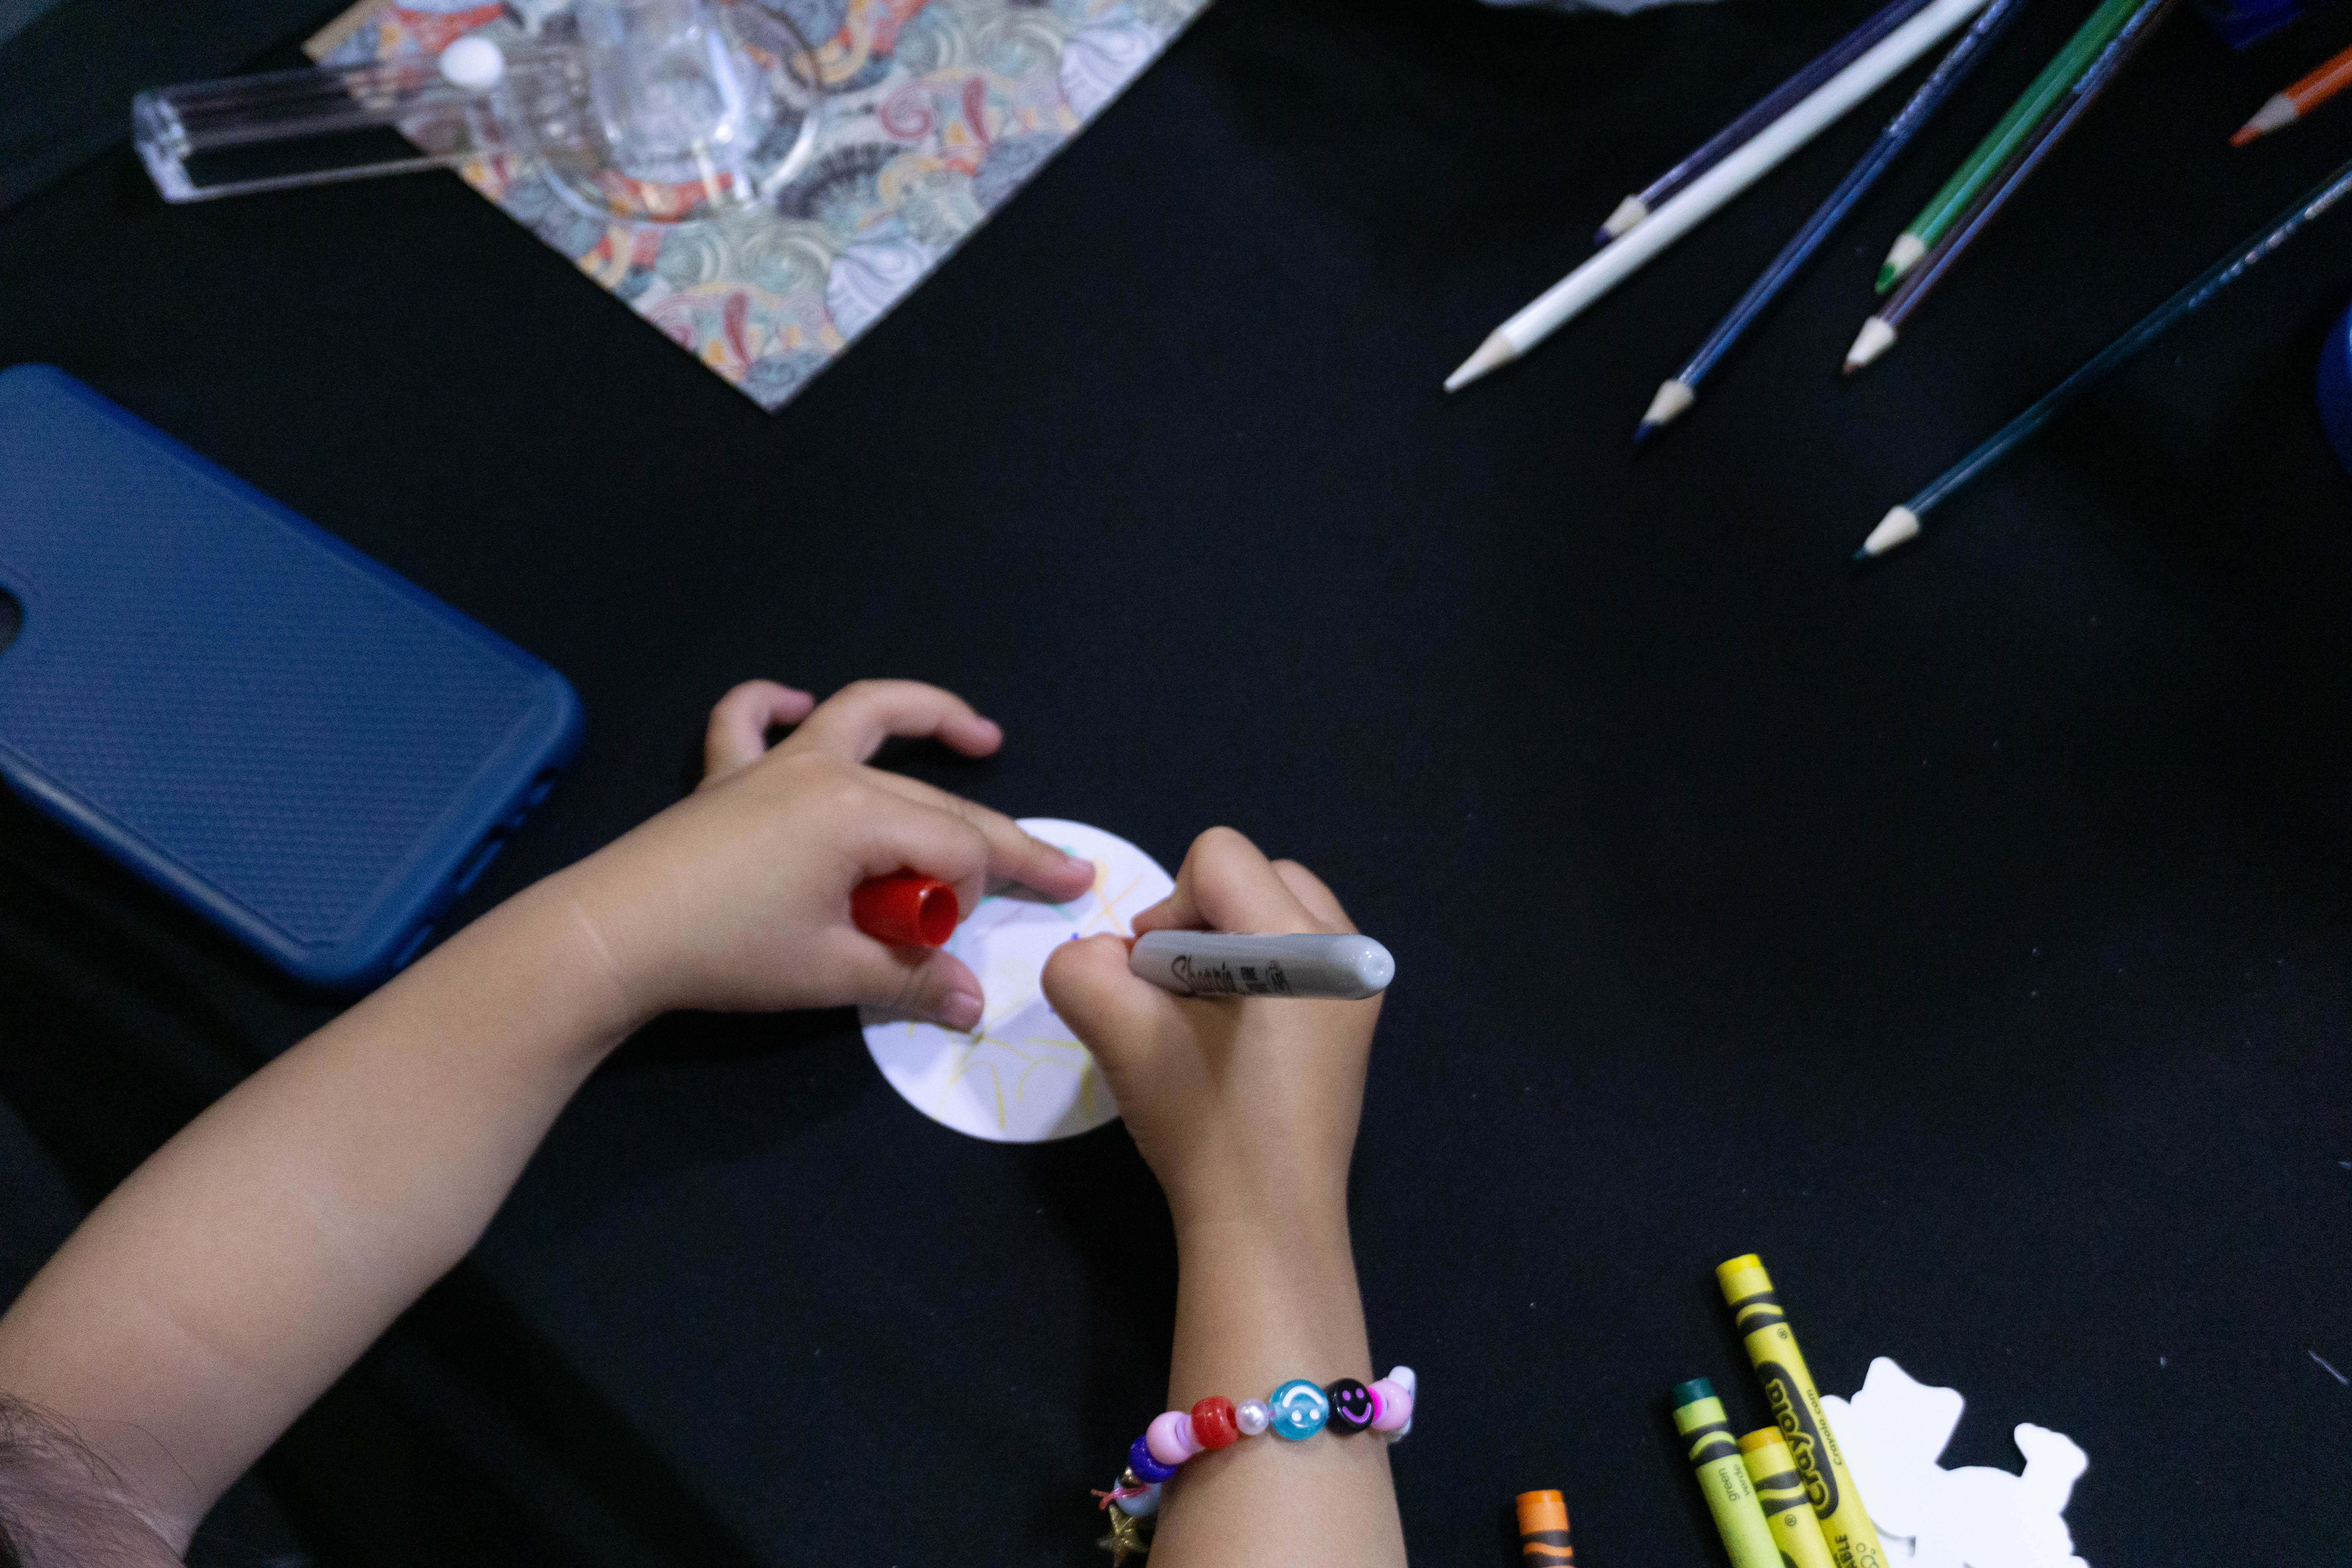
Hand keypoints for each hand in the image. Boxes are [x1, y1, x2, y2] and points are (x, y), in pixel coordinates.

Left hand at [554, 679, 1095, 1026]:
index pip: (954, 849)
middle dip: (1000, 842)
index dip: (972, 901)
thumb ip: (911, 979)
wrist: (611, 938)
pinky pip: (748, 720)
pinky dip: (774, 704)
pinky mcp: (724, 779)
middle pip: (931, 800)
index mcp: (860, 814)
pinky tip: (796, 704)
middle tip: (1061, 870)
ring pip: (863, 721)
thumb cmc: (727, 953)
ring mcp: (772, 765)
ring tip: (980, 737)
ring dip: (925, 719)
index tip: (951, 949)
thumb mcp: (831, 974)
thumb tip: (973, 1004)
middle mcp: (826, 771)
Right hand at [1042, 828, 1380, 1234]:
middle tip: (1178, 1001)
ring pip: (1270, 910)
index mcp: (1309, 943)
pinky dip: (1251, 973)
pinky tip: (1234, 1040)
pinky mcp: (1352, 1016)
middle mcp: (1350, 949)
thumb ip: (1082, 966)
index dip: (1166, 911)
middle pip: (1251, 874)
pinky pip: (1292, 951)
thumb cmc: (1201, 1124)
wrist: (1265, 1223)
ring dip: (1222, 948)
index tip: (1158, 984)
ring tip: (1206, 1022)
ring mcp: (1359, 984)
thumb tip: (1107, 954)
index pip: (1217, 857)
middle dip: (1198, 923)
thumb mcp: (1122, 1033)